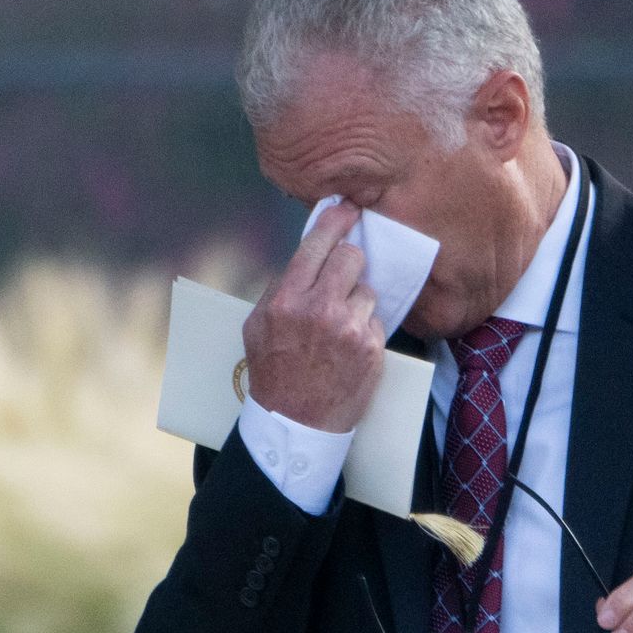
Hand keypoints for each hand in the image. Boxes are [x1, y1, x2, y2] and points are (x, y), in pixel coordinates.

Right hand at [240, 212, 384, 431]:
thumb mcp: (258, 326)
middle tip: (341, 279)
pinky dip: (365, 331)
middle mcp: (318, 309)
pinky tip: (348, 351)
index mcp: (286, 300)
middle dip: (348, 263)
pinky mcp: (371, 348)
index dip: (335, 220)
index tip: (347, 209)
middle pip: (351, 257)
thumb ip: (280, 288)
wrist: (294, 424)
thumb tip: (307, 254)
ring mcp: (348, 328)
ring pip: (366, 290)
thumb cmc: (274, 373)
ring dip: (356, 303)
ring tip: (337, 331)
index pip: (317, 244)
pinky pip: (375, 321)